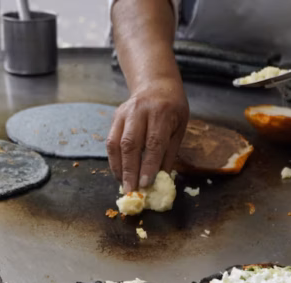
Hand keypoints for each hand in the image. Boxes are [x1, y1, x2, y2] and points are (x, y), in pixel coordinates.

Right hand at [107, 77, 188, 192]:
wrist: (156, 85)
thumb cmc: (173, 109)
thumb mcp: (179, 128)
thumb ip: (169, 153)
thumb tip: (160, 180)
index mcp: (162, 112)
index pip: (153, 143)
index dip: (148, 165)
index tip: (146, 184)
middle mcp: (140, 111)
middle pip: (131, 144)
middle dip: (130, 170)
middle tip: (131, 190)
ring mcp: (124, 113)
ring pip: (116, 143)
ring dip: (118, 167)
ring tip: (123, 184)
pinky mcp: (115, 117)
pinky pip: (110, 141)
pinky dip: (114, 160)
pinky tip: (119, 172)